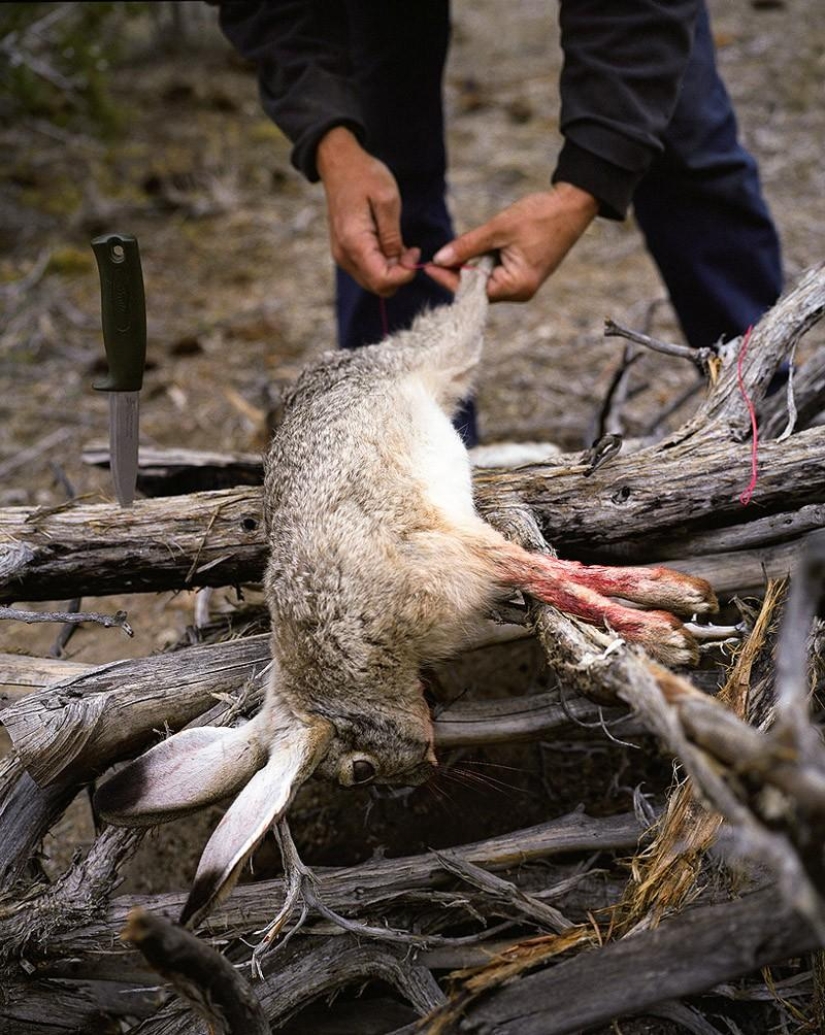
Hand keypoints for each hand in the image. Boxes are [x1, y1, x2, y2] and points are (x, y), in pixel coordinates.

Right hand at [316, 127, 419, 296]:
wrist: (339, 164)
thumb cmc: (364, 176)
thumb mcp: (387, 200)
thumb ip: (393, 236)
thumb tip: (399, 262)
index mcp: (355, 243)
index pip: (383, 280)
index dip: (405, 274)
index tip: (414, 252)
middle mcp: (345, 255)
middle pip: (379, 287)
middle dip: (400, 274)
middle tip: (410, 250)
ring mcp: (343, 256)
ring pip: (374, 282)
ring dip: (392, 269)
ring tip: (400, 243)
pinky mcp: (345, 253)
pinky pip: (367, 270)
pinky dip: (383, 264)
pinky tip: (389, 243)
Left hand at [426, 184, 597, 301]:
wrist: (572, 206)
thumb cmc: (540, 216)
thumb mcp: (498, 229)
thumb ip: (467, 245)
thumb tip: (439, 258)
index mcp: (516, 286)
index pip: (472, 290)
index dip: (448, 278)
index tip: (427, 266)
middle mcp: (520, 292)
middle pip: (477, 289)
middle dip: (457, 272)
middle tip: (435, 257)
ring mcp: (522, 285)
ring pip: (485, 281)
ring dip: (470, 266)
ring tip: (455, 250)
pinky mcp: (523, 275)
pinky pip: (495, 274)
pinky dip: (482, 262)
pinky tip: (474, 249)